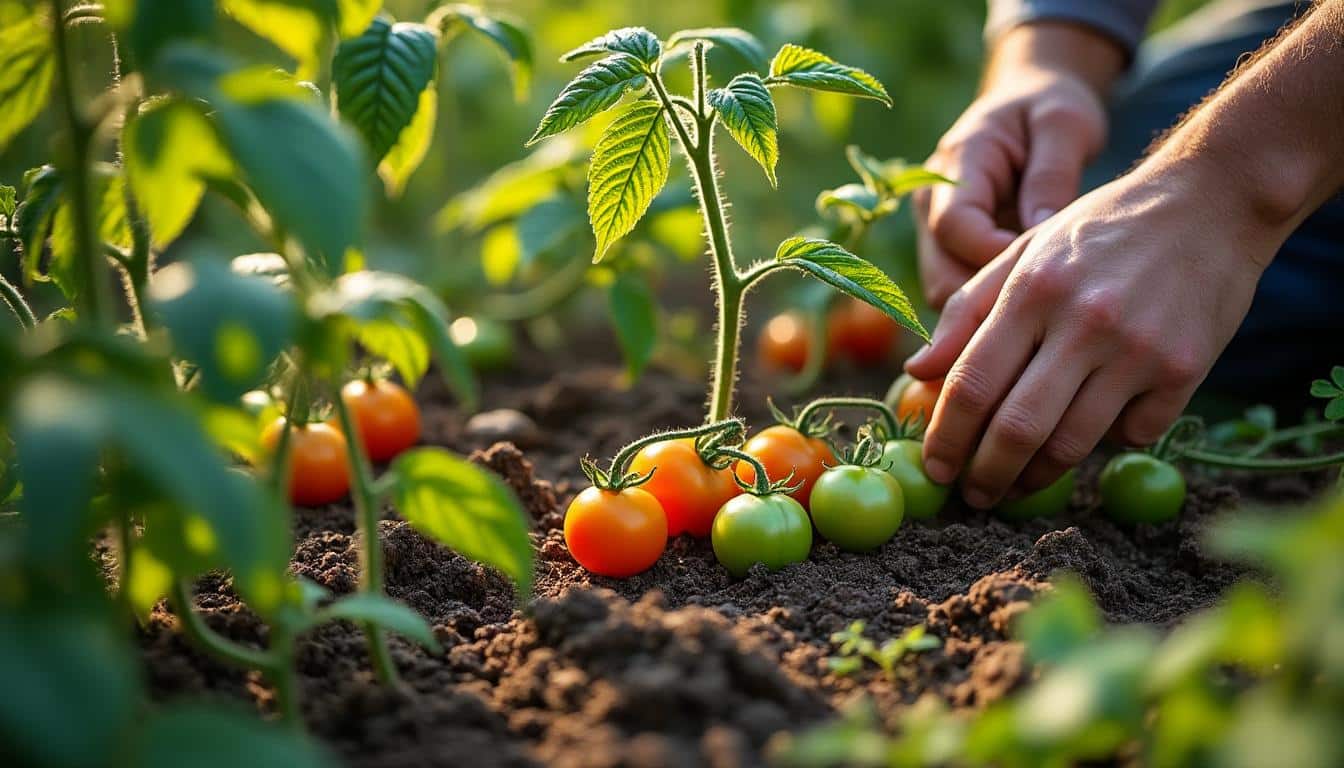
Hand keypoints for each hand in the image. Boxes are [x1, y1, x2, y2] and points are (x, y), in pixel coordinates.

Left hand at [904, 159, 1289, 508]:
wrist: (1208, 203)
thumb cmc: (1099, 231)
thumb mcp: (1023, 251)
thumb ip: (965, 311)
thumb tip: (917, 372)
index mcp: (1031, 291)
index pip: (972, 383)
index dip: (946, 437)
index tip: (934, 468)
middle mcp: (1082, 322)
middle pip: (1018, 427)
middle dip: (986, 475)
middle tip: (973, 497)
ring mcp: (1137, 350)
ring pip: (1073, 444)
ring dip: (1037, 478)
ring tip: (1017, 487)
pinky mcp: (1184, 370)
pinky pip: (1133, 434)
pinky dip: (1108, 443)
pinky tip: (1093, 433)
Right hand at [913, 29, 1111, 308]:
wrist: (1030, 101)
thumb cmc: (1050, 108)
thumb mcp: (1065, 123)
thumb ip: (1052, 175)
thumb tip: (1039, 233)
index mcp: (956, 160)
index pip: (953, 226)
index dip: (994, 256)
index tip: (1045, 264)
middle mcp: (931, 199)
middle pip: (940, 274)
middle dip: (992, 296)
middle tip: (1049, 298)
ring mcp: (933, 228)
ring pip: (947, 291)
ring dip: (992, 305)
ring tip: (1044, 296)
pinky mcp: (947, 249)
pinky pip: (961, 290)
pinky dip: (993, 303)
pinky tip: (1033, 296)